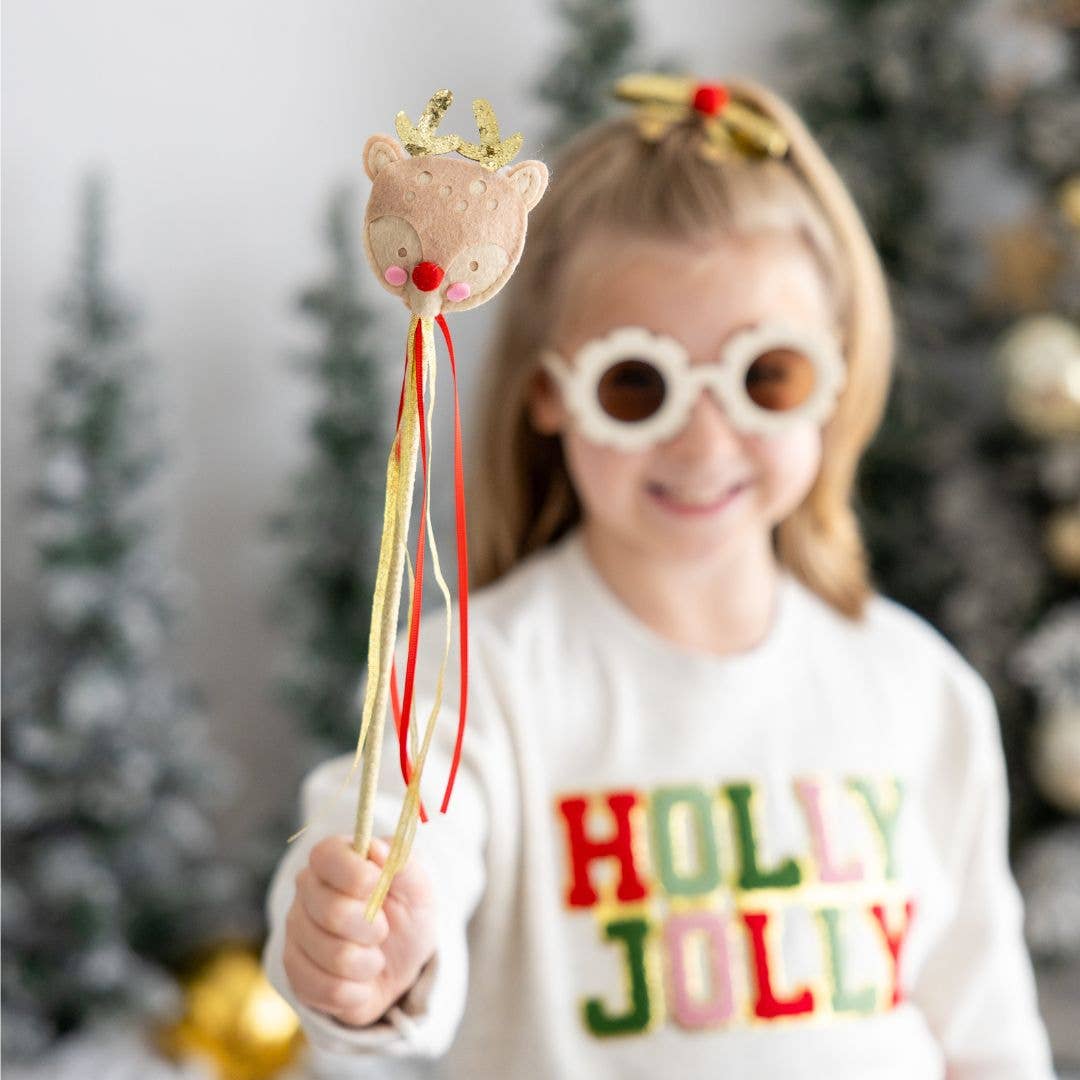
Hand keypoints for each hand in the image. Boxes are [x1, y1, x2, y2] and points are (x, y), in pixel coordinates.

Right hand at [284, 835, 436, 1027]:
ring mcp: (296, 931)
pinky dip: (358, 990)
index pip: (326, 856)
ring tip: (375, 955)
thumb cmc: (407, 914)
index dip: (356, 875)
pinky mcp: (295, 972)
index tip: (379, 885)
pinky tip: (361, 979)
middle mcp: (307, 890)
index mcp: (334, 858)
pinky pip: (328, 990)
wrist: (401, 964)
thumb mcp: (419, 888)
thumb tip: (377, 848)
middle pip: (332, 912)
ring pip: (333, 956)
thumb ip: (404, 865)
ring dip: (369, 962)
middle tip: (383, 929)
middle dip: (373, 928)